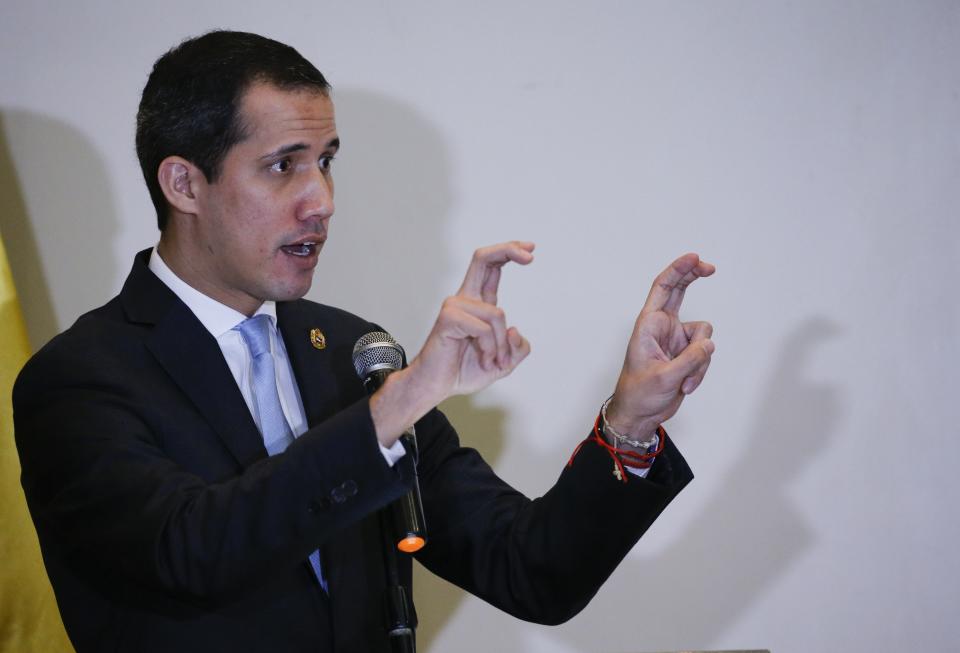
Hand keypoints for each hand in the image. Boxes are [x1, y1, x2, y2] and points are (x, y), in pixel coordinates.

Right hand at [412, 241, 533, 397]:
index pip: (491, 267)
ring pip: (497, 314)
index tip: (531, 249)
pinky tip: (483, 360)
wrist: (436, 387)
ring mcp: (454, 307)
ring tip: (492, 362)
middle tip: (531, 255)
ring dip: (501, 345)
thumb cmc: (463, 371)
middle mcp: (465, 299)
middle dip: (508, 249)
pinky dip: (490, 349)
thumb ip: (516, 348)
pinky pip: (484, 330)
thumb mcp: (503, 363)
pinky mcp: (448, 319)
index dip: (509, 252)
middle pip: (483, 259)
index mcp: (477, 303)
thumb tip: (515, 330)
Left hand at [605, 253, 714, 439]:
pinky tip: (685, 386)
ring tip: (683, 380)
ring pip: (703, 336)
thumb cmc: (639, 393)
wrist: (640, 415)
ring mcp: (676, 340)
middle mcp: (662, 327)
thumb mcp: (664, 377)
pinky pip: (705, 354)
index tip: (694, 258)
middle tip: (711, 268)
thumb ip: (690, 359)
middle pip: (681, 291)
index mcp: (648, 324)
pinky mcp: (687, 354)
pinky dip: (700, 371)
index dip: (678, 270)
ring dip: (699, 360)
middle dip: (694, 277)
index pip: (663, 288)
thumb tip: (709, 344)